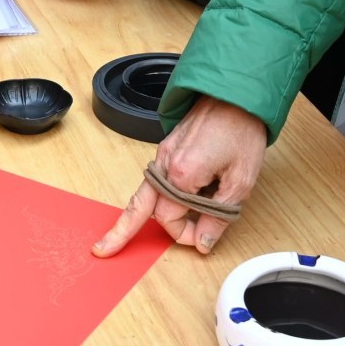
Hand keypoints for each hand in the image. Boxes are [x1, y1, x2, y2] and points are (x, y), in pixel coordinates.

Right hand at [94, 96, 265, 256]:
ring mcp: (163, 154)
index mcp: (181, 174)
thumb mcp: (240, 181)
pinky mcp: (167, 147)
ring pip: (144, 192)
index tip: (204, 238)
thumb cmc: (240, 132)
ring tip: (116, 236)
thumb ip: (219, 216)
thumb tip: (204, 241)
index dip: (186, 235)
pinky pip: (155, 180)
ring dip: (137, 215)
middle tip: (103, 250)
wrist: (236, 95)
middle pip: (138, 206)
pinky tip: (161, 207)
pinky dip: (155, 198)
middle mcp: (165, 164)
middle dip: (122, 231)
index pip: (171, 219)